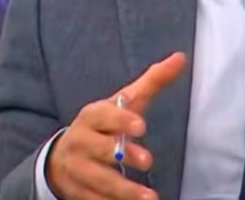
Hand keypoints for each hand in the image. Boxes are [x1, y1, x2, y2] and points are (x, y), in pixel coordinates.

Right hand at [46, 52, 186, 199]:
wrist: (64, 155)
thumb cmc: (104, 124)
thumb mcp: (125, 102)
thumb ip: (152, 81)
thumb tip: (180, 57)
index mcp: (92, 116)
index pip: (103, 115)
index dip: (120, 120)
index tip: (142, 126)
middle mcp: (81, 141)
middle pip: (99, 148)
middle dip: (122, 154)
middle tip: (148, 160)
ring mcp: (77, 169)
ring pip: (99, 180)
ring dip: (123, 190)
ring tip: (150, 197)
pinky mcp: (78, 192)